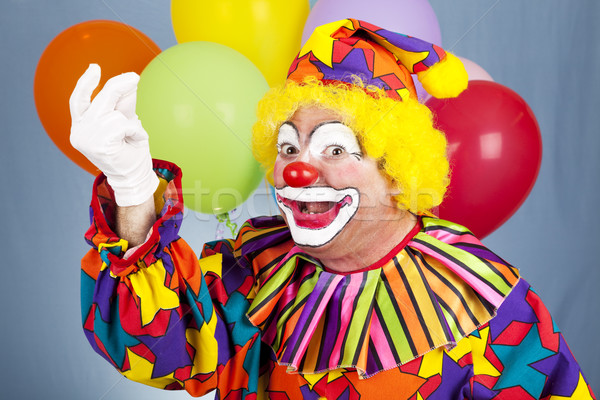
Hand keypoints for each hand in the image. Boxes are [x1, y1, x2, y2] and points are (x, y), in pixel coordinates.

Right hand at [70, 64, 158, 205]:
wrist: (134, 177)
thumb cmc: (129, 151)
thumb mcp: (126, 123)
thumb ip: (124, 105)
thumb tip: (128, 83)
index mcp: (81, 126)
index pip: (78, 100)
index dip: (86, 83)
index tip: (94, 67)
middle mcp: (79, 132)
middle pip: (99, 100)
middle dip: (119, 86)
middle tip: (135, 77)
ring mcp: (86, 140)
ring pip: (114, 114)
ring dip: (130, 122)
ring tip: (133, 136)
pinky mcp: (99, 146)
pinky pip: (122, 125)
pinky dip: (134, 130)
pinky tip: (136, 140)